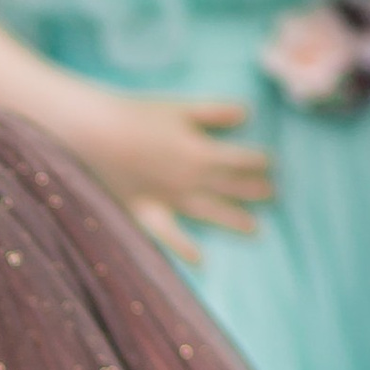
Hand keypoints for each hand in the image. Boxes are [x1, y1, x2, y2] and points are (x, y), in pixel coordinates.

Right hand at [64, 87, 272, 266]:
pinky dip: (184, 249)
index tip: (271, 162)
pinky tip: (200, 261)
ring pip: (210, 211)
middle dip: (253, 189)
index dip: (260, 160)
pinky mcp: (148, 211)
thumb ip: (215, 113)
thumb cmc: (138, 115)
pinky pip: (170, 235)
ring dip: (233, 219)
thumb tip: (247, 113)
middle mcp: (192, 181)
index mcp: (203, 153)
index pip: (243, 159)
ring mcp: (171, 199)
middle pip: (231, 186)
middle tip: (272, 195)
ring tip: (254, 229)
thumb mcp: (181, 107)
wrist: (97, 134)